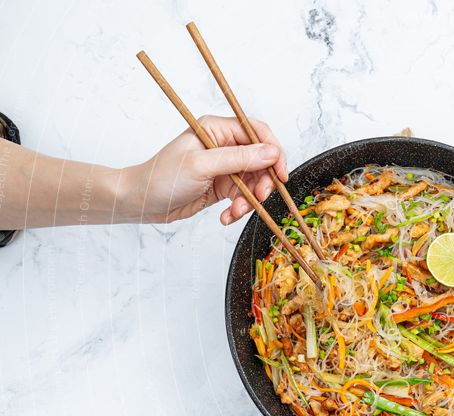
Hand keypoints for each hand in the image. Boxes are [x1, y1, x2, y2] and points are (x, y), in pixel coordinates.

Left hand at [125, 115, 288, 223]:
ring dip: (249, 200)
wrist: (141, 202)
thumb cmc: (162, 177)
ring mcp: (223, 167)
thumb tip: (271, 153)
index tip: (281, 174)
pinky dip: (239, 209)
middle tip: (259, 197)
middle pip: (261, 160)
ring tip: (235, 211)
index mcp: (218, 129)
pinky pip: (242, 197)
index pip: (258, 133)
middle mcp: (223, 145)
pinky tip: (226, 217)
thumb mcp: (203, 165)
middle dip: (262, 182)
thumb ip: (240, 158)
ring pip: (254, 182)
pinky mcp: (222, 187)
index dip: (274, 152)